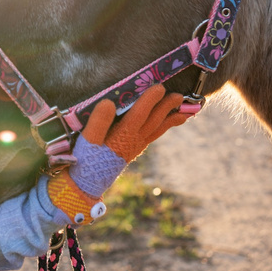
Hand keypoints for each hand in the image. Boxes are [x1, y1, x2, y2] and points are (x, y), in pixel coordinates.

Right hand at [47, 85, 187, 225]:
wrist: (88, 183)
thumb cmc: (86, 158)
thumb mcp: (87, 140)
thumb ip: (98, 121)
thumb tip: (109, 102)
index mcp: (123, 135)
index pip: (140, 113)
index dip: (150, 100)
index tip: (159, 87)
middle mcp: (134, 140)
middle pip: (154, 121)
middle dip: (167, 108)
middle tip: (179, 96)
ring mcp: (136, 146)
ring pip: (157, 130)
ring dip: (171, 120)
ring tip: (185, 113)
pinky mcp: (133, 150)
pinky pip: (153, 136)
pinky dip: (163, 128)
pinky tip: (165, 124)